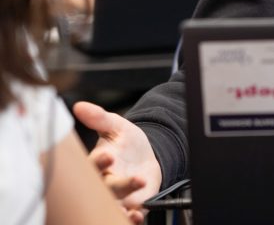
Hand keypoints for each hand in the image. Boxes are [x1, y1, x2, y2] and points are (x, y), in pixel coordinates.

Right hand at [73, 101, 162, 216]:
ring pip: (115, 204)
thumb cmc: (126, 143)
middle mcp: (103, 183)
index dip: (98, 162)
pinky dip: (131, 218)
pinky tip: (138, 215)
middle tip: (132, 179)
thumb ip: (99, 118)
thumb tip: (79, 106)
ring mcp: (116, 197)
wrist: (147, 157)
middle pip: (105, 188)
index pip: (92, 166)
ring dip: (122, 206)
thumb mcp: (116, 126)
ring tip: (134, 201)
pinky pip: (127, 217)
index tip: (109, 155)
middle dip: (116, 185)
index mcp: (96, 164)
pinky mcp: (130, 206)